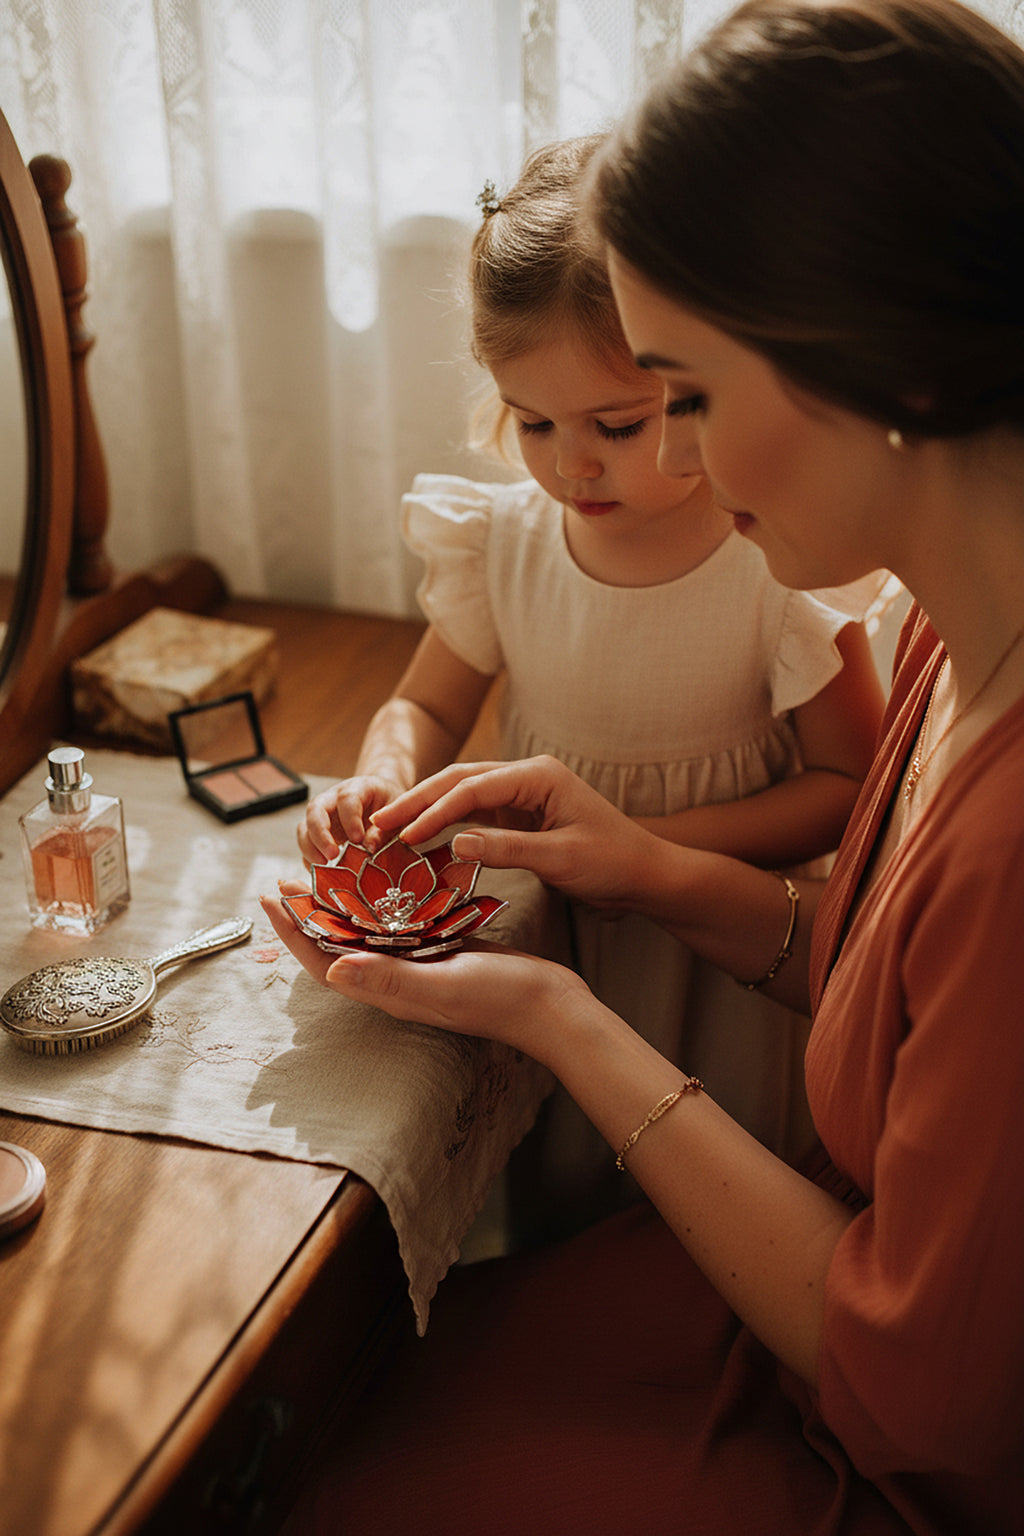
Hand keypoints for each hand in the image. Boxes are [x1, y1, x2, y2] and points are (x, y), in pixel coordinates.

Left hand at [261, 883, 589, 1058]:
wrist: (550, 1005)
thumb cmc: (498, 999)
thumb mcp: (441, 986)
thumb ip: (389, 978)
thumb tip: (333, 966)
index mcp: (389, 990)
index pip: (326, 961)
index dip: (295, 932)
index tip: (270, 898)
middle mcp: (398, 979)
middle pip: (341, 945)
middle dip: (312, 914)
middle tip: (289, 878)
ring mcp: (421, 966)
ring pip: (370, 934)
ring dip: (345, 906)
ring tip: (328, 873)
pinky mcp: (443, 951)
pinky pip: (404, 926)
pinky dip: (388, 903)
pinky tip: (387, 879)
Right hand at [298, 774, 402, 862]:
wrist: (381, 799)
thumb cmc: (390, 805)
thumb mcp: (396, 813)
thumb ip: (384, 829)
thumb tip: (369, 848)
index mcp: (357, 788)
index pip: (347, 799)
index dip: (350, 819)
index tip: (358, 839)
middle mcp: (333, 798)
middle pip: (316, 809)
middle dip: (321, 833)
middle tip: (333, 855)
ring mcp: (323, 815)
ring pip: (305, 826)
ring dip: (310, 847)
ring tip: (323, 865)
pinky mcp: (318, 831)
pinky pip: (306, 843)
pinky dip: (309, 857)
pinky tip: (320, 871)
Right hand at [369, 754, 658, 910]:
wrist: (644, 874)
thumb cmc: (613, 862)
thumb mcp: (560, 859)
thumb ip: (508, 849)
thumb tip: (455, 844)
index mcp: (539, 775)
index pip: (473, 786)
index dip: (434, 808)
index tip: (403, 832)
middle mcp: (527, 777)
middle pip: (460, 781)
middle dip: (418, 801)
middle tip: (378, 823)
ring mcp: (522, 795)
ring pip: (462, 796)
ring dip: (427, 812)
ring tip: (389, 830)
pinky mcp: (520, 816)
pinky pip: (474, 816)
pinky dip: (446, 826)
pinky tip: (421, 841)